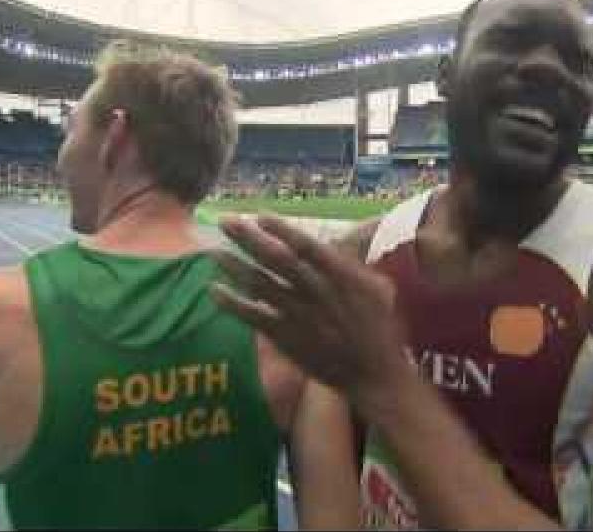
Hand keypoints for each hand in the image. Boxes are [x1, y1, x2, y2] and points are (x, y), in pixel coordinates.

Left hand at [210, 213, 406, 396]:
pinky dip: (233, 303)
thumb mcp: (378, 289)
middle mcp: (317, 293)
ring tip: (213, 250)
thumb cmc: (379, 330)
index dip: (283, 231)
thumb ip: (352, 265)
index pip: (307, 247)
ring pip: (261, 285)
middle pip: (278, 260)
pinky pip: (255, 317)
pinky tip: (214, 290)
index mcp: (342, 277)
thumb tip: (333, 242)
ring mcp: (299, 316)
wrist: (374, 374)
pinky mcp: (287, 338)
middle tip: (227, 222)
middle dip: (250, 239)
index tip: (260, 216)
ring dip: (235, 266)